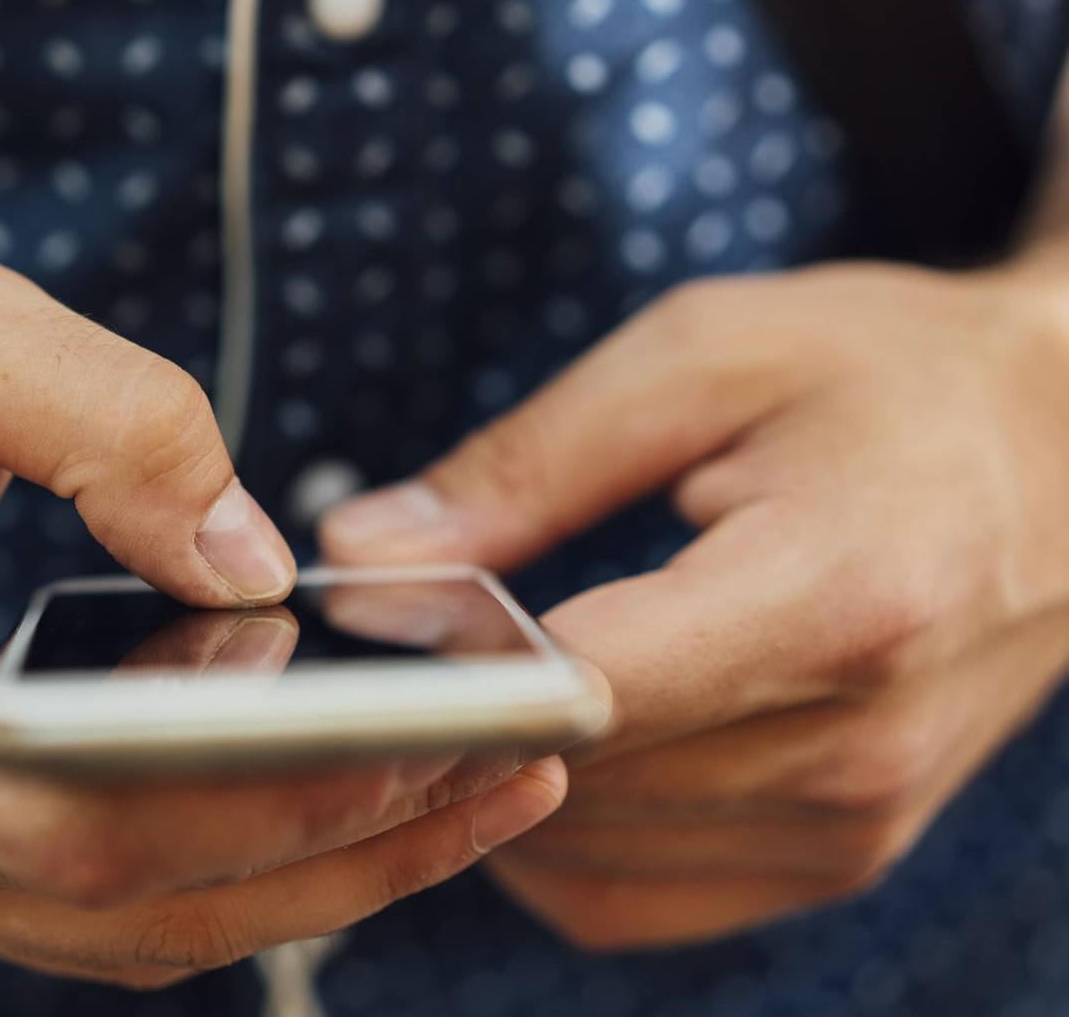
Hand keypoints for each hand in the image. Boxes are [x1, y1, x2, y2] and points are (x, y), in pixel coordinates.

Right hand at [0, 246, 566, 984]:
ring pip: (122, 926)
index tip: (442, 745)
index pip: (84, 810)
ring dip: (306, 878)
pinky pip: (86, 903)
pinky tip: (325, 805)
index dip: (279, 797)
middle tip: (514, 775)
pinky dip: (223, 872)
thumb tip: (251, 563)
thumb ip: (107, 424)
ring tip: (462, 798)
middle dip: (348, 850)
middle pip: (133, 899)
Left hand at [321, 259, 1068, 949]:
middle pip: (570, 779)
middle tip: (414, 629)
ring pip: (582, 848)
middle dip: (457, 714)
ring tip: (490, 671)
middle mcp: (856, 745)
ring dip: (503, 775)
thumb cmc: (890, 380)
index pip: (587, 691)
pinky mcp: (837, 858)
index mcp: (837, 599)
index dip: (453, 668)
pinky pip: (630, 897)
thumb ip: (525, 465)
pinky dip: (558, 836)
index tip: (381, 624)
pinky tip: (553, 745)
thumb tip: (365, 557)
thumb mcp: (704, 357)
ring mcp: (854, 824)